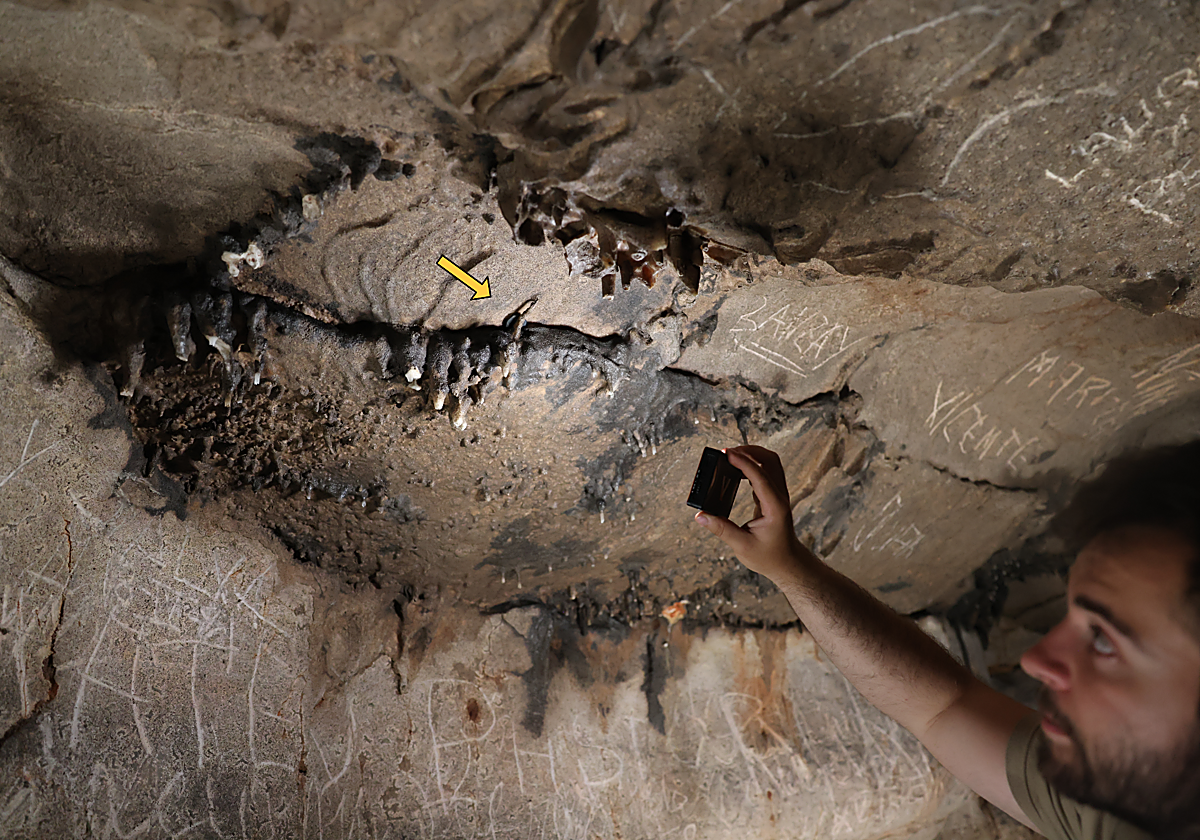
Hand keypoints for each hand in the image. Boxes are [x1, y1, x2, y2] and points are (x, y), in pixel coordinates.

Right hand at [693, 445, 811, 581]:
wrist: (787, 563)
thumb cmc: (768, 557)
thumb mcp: (742, 546)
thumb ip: (721, 529)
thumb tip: (701, 516)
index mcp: (775, 506)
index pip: (760, 476)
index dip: (743, 462)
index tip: (726, 453)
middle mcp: (780, 497)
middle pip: (770, 460)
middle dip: (749, 451)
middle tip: (727, 452)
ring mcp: (779, 495)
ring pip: (770, 463)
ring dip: (752, 455)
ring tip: (730, 457)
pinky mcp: (774, 496)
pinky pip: (765, 473)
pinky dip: (751, 466)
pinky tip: (735, 470)